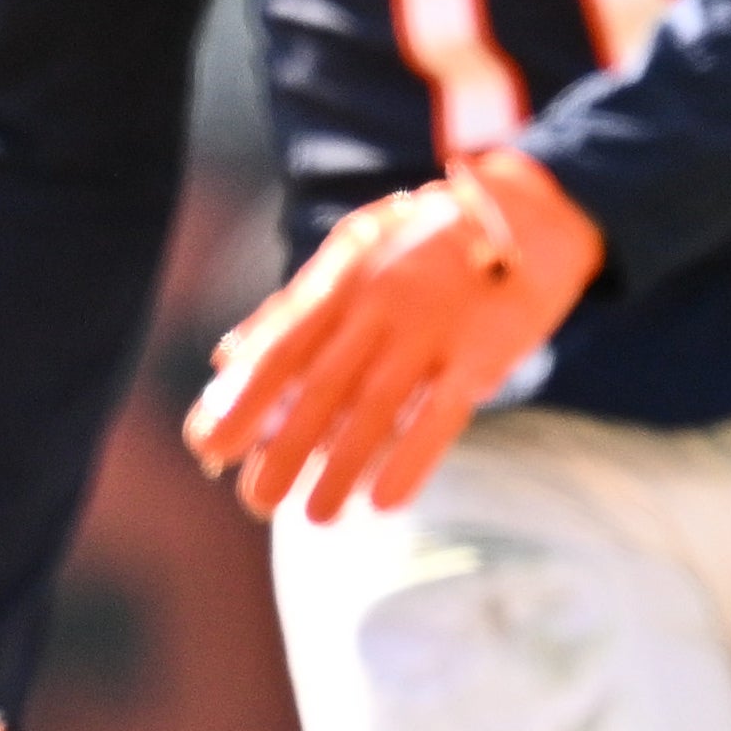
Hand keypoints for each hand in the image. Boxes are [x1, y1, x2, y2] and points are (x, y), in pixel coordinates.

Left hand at [184, 146, 601, 524]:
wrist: (524, 212)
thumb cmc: (420, 244)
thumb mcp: (347, 258)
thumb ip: (288, 311)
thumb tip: (223, 359)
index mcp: (338, 282)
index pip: (279, 349)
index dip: (242, 399)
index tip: (206, 444)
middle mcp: (377, 305)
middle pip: (320, 387)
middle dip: (283, 446)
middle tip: (254, 501)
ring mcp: (429, 329)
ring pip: (375, 407)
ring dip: (341, 467)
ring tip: (316, 518)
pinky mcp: (481, 354)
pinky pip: (442, 415)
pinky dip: (411, 459)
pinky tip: (384, 502)